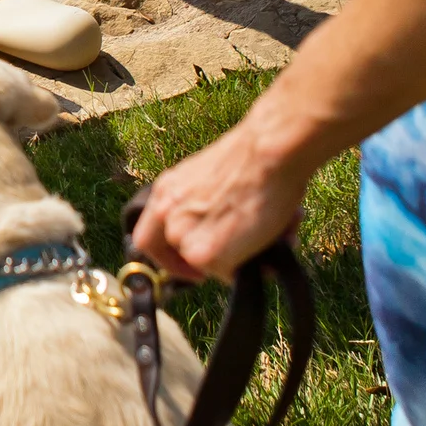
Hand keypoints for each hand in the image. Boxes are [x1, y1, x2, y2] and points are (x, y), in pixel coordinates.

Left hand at [125, 116, 311, 284]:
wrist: (269, 151)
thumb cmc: (253, 158)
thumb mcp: (210, 181)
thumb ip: (203, 208)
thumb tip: (226, 233)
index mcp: (166, 191)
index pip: (148, 238)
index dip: (167, 257)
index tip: (189, 262)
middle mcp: (167, 213)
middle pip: (175, 256)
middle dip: (203, 264)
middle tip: (229, 261)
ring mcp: (183, 235)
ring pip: (206, 266)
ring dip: (238, 260)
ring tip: (272, 240)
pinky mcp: (205, 254)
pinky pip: (228, 274)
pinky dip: (251, 266)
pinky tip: (276, 243)